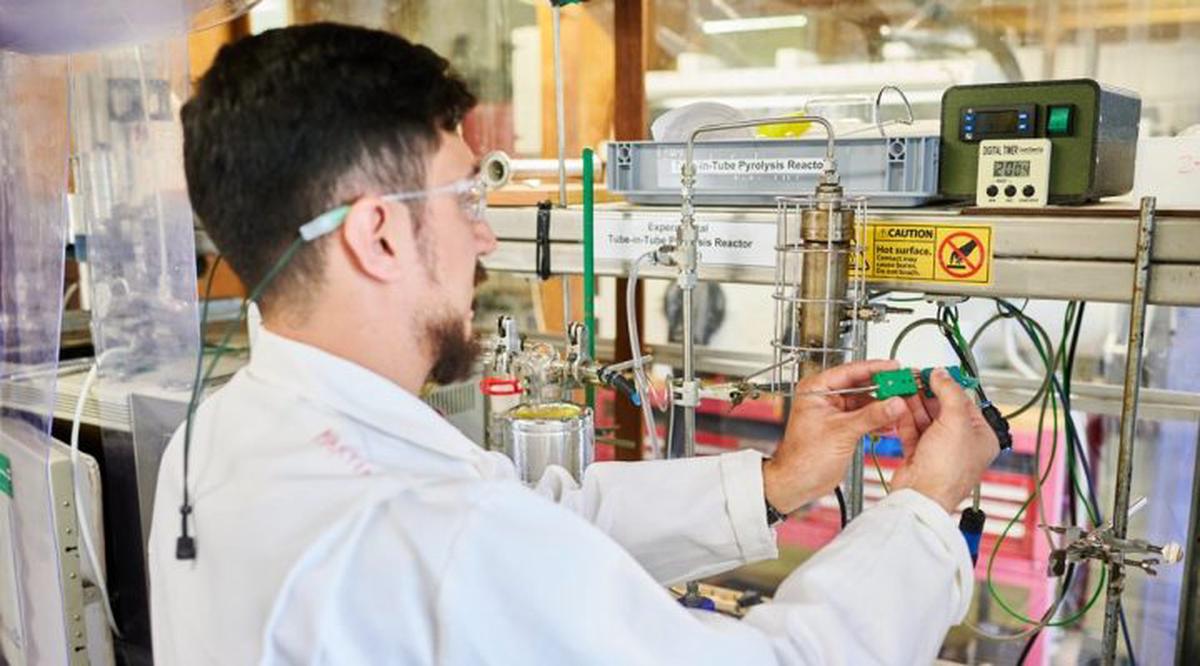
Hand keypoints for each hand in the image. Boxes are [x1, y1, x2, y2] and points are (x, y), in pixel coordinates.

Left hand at [764, 359, 913, 514]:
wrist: (798, 482)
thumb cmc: (803, 458)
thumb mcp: (841, 432)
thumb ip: (871, 416)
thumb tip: (894, 403)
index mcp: (816, 390)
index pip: (849, 372)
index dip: (874, 368)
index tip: (894, 367)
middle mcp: (824, 397)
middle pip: (860, 386)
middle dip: (882, 389)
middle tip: (903, 387)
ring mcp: (834, 412)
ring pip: (865, 402)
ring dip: (883, 406)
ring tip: (901, 406)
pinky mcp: (843, 426)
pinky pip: (865, 417)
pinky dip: (878, 419)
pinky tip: (892, 422)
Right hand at [890, 368, 998, 512]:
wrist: (921, 495)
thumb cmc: (947, 471)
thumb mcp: (956, 422)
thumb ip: (949, 393)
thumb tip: (942, 375)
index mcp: (980, 436)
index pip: (965, 401)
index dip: (948, 385)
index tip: (934, 372)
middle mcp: (961, 442)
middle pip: (942, 408)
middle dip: (927, 392)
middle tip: (913, 377)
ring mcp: (938, 448)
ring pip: (924, 417)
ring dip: (913, 402)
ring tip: (902, 386)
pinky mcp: (918, 453)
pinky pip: (911, 429)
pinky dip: (904, 416)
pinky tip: (898, 405)